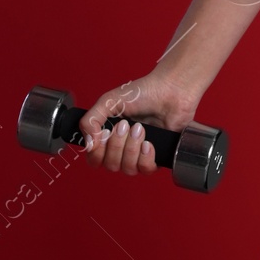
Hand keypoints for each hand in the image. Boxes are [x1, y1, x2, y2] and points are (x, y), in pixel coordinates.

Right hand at [79, 72, 200, 175]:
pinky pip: (145, 170)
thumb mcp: (109, 101)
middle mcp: (123, 147)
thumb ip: (91, 120)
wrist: (171, 90)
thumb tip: (88, 144)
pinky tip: (149, 143)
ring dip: (132, 148)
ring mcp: (139, 153)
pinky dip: (145, 157)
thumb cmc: (144, 92)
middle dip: (118, 145)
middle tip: (127, 125)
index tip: (105, 134)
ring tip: (141, 129)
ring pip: (127, 169)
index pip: (94, 158)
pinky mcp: (156, 156)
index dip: (97, 151)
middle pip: (110, 165)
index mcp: (109, 135)